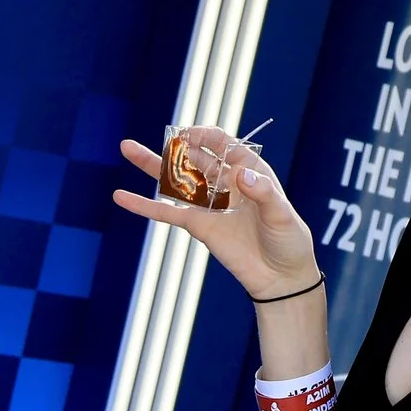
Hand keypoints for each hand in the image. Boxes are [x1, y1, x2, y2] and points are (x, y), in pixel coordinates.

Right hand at [113, 129, 317, 300]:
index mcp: (249, 170)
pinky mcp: (197, 225)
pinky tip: (122, 197)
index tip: (189, 134)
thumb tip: (240, 175)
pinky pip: (167, 213)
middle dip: (174, 144)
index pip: (223, 143)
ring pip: (176, 179)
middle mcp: (226, 182)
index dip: (205, 135)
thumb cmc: (289, 241)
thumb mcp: (282, 214)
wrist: (281, 277)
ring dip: (152, 164)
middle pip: (194, 156)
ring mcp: (208, 204)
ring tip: (127, 147)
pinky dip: (144, 205)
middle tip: (157, 133)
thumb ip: (263, 193)